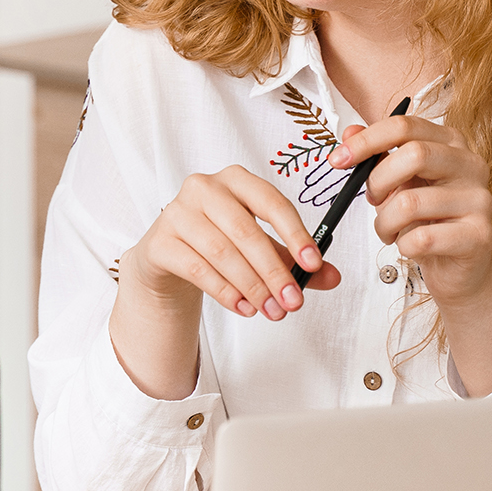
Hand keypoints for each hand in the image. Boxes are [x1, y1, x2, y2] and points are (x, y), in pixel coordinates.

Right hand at [119, 165, 341, 321]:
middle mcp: (204, 188)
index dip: (295, 234)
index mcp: (236, 180)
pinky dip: (224, 292)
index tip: (314, 264)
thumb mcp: (261, 248)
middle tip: (293, 302)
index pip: (271, 202)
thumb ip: (294, 260)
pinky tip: (243, 307)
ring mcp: (177, 213)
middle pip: (246, 231)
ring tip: (271, 310)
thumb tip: (332, 277)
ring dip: (252, 287)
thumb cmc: (219, 242)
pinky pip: (196, 269)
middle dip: (274, 271)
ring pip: (222, 253)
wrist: (168, 254)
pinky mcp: (159, 242)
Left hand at [331, 115, 491, 394]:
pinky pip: (422, 238)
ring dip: (385, 222)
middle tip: (372, 200)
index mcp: (451, 143)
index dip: (365, 141)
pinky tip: (409, 246)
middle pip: (413, 156)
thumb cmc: (427, 220)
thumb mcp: (398, 183)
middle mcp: (471, 165)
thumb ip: (376, 155)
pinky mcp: (478, 236)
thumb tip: (349, 132)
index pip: (405, 126)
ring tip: (389, 231)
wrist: (461, 269)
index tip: (337, 160)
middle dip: (378, 182)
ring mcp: (480, 200)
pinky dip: (403, 245)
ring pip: (410, 203)